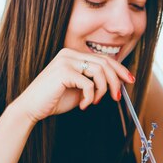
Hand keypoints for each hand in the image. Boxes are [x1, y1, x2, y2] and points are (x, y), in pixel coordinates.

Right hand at [11, 48, 134, 122]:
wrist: (32, 108)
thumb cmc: (54, 100)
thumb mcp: (80, 89)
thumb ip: (95, 82)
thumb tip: (117, 83)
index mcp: (73, 55)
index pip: (103, 58)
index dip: (120, 69)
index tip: (130, 80)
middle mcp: (69, 54)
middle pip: (105, 63)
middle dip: (116, 81)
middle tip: (117, 96)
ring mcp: (66, 61)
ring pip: (99, 72)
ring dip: (102, 91)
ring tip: (94, 102)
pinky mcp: (63, 71)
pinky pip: (89, 84)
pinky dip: (91, 97)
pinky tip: (84, 105)